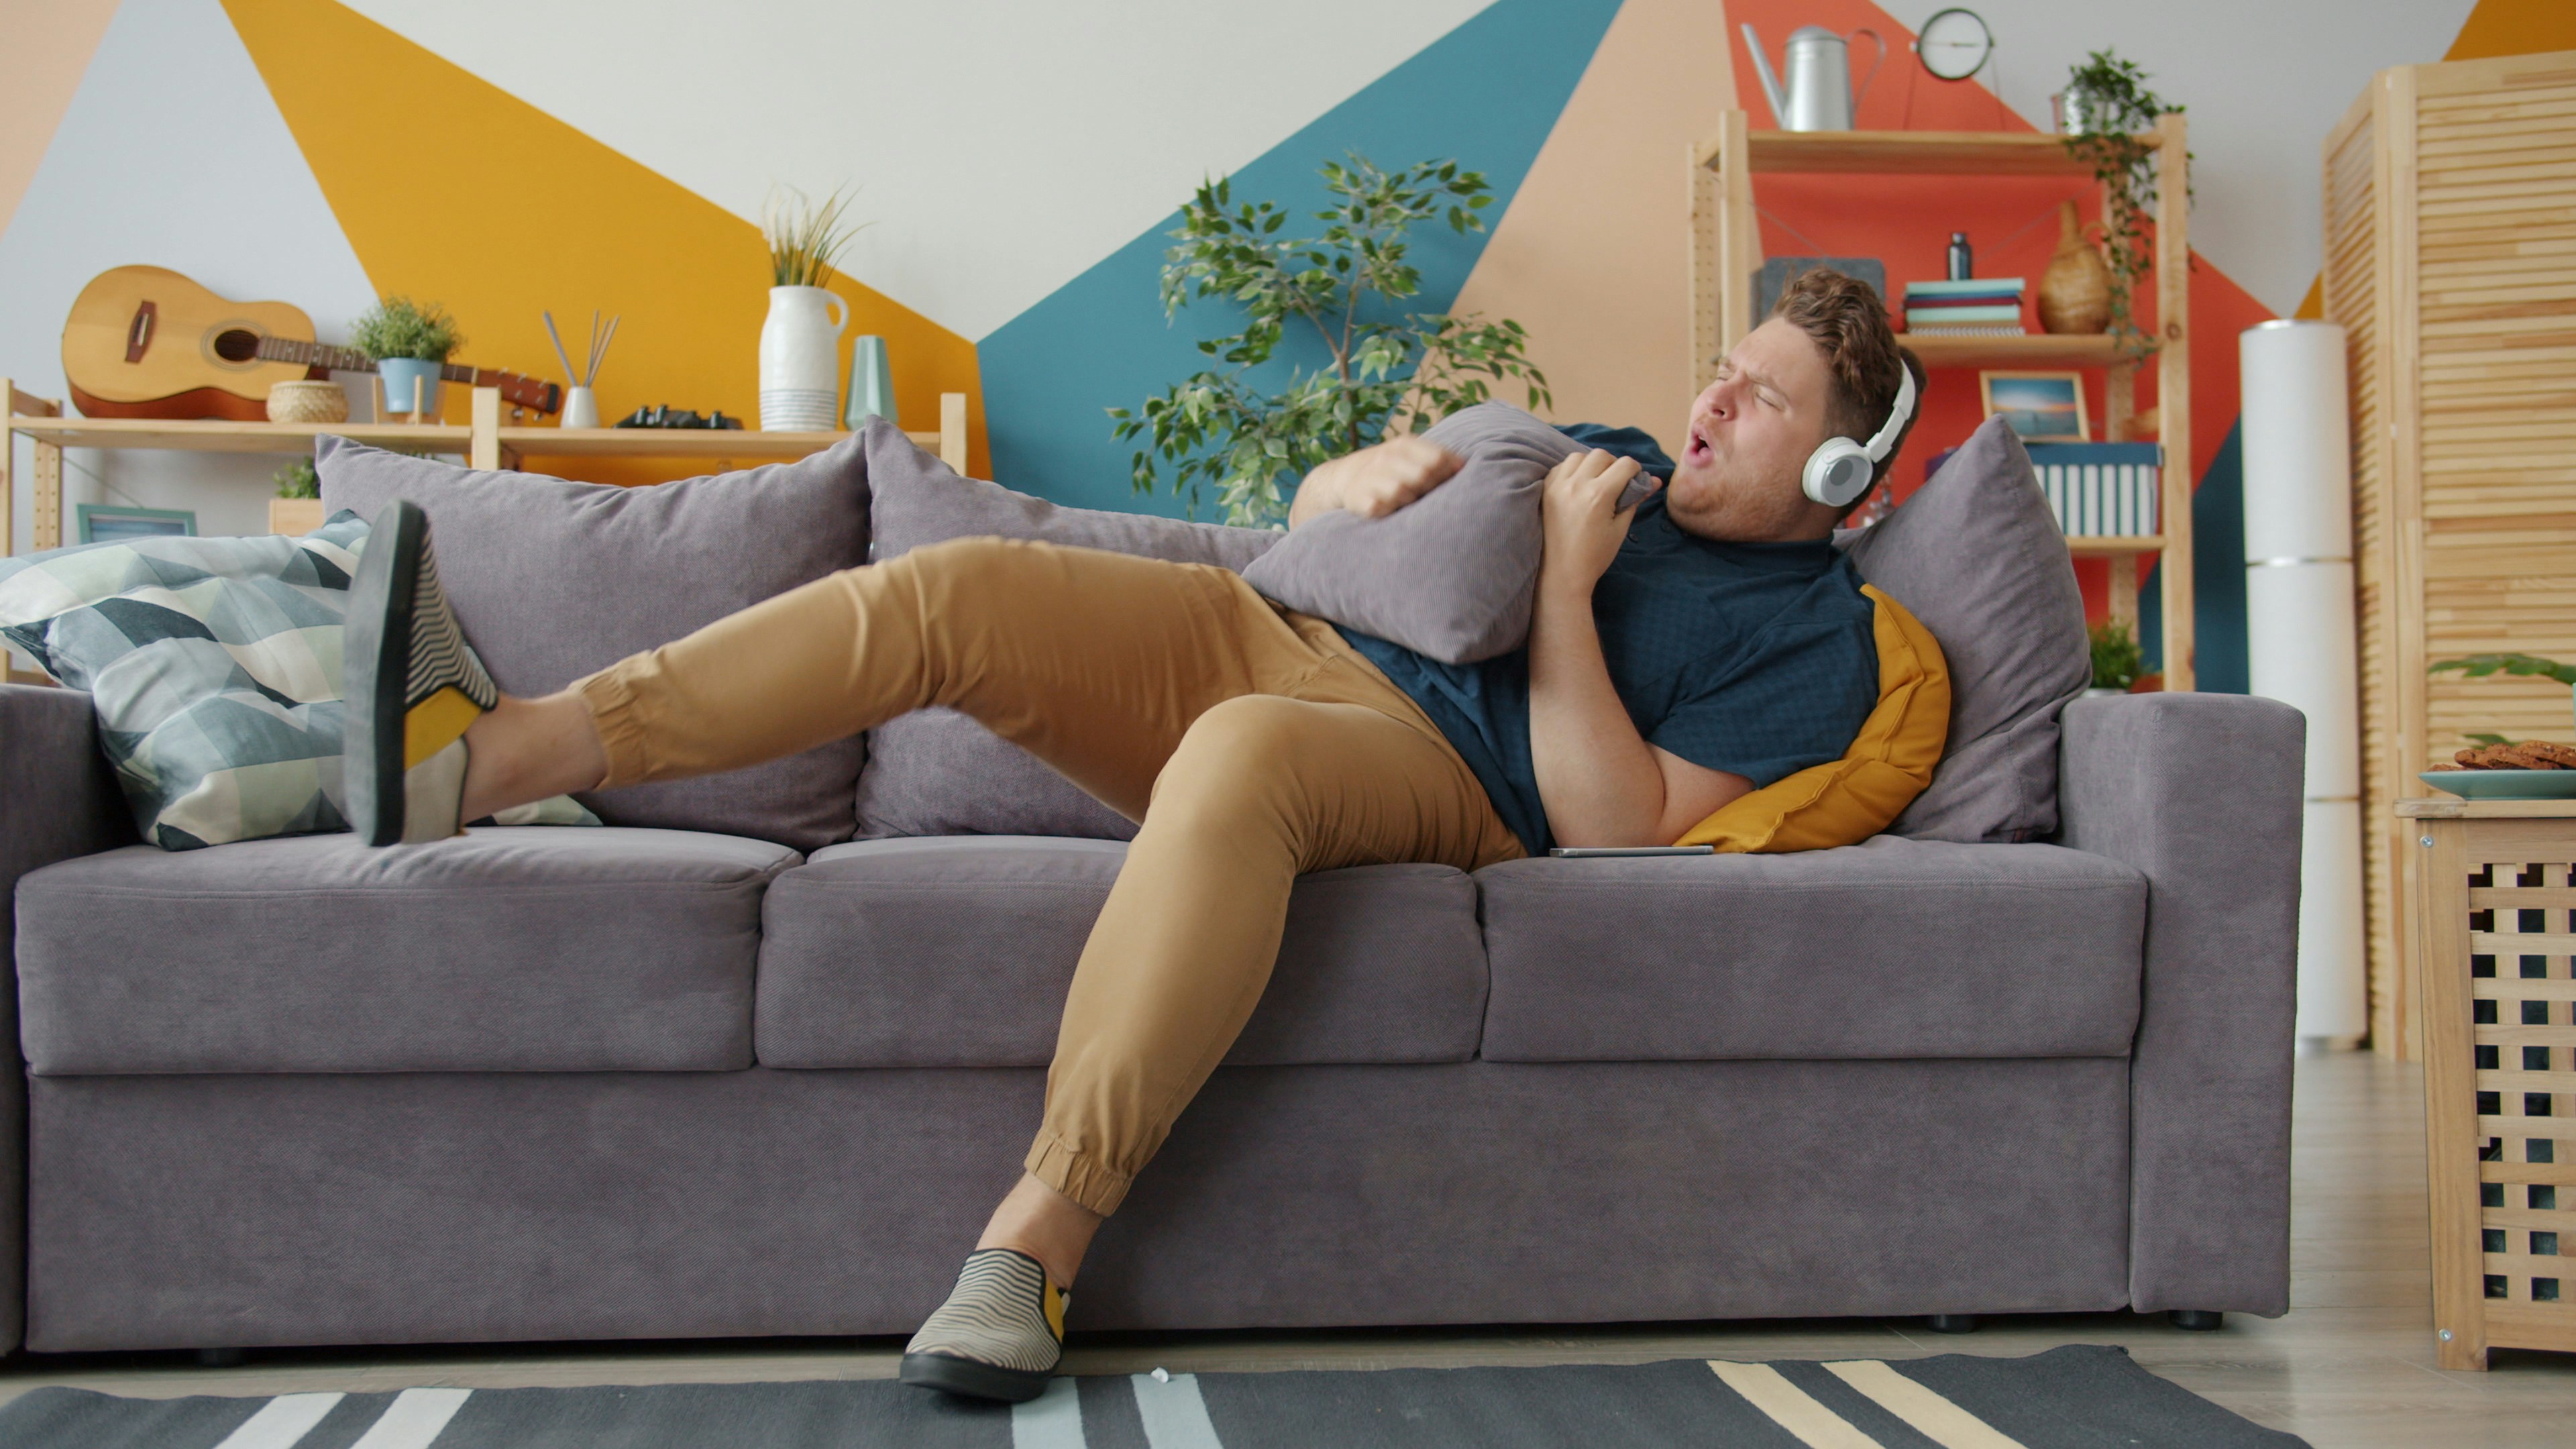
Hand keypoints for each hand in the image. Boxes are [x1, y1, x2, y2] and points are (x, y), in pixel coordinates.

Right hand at [1293, 437, 1461, 524]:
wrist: (1346, 478)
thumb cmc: (1392, 471)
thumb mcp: (1412, 456)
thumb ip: (1439, 458)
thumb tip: (1463, 466)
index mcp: (1404, 445)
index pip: (1436, 459)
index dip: (1446, 474)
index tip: (1445, 483)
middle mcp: (1385, 458)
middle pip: (1423, 475)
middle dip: (1428, 488)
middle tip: (1423, 494)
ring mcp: (1370, 477)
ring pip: (1402, 492)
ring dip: (1409, 502)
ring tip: (1405, 503)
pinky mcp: (1359, 499)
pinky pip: (1382, 508)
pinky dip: (1389, 511)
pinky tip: (1388, 510)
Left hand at [1539, 449, 1654, 597]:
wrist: (1562, 575)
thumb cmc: (1595, 556)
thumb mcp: (1620, 528)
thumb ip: (1635, 499)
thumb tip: (1654, 481)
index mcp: (1599, 495)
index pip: (1625, 464)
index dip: (1635, 471)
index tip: (1634, 482)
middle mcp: (1577, 485)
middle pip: (1601, 455)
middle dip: (1614, 464)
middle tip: (1615, 483)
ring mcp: (1557, 486)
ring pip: (1578, 456)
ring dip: (1591, 464)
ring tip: (1595, 482)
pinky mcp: (1545, 491)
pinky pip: (1560, 467)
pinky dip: (1572, 470)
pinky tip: (1578, 485)